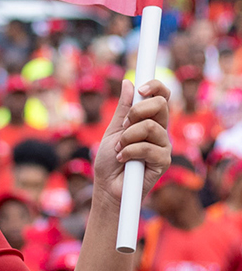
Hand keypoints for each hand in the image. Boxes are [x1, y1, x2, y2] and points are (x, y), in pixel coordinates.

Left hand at [93, 80, 170, 204]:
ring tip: (119, 148)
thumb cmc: (109, 161)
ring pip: (151, 127)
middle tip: (123, 126)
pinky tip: (122, 159)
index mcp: (149, 121)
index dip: (155, 86)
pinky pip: (149, 148)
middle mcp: (160, 131)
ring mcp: (164, 146)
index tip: (141, 89)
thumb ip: (123, 109)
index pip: (162, 96)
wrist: (106, 187)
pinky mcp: (164, 162)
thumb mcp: (113, 130)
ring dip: (128, 137)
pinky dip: (129, 152)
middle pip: (161, 105)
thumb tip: (128, 83)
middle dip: (136, 111)